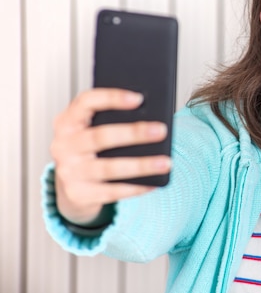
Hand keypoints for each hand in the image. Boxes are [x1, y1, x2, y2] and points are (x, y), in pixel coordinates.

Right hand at [50, 88, 170, 225]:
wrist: (71, 181)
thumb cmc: (91, 146)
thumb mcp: (94, 127)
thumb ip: (114, 119)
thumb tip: (152, 118)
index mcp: (67, 121)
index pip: (86, 102)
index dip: (112, 98)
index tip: (139, 99)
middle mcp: (63, 145)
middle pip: (101, 136)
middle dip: (134, 133)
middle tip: (161, 130)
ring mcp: (69, 171)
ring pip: (109, 168)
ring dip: (141, 165)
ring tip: (165, 162)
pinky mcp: (78, 193)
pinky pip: (111, 192)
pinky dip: (135, 188)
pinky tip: (155, 182)